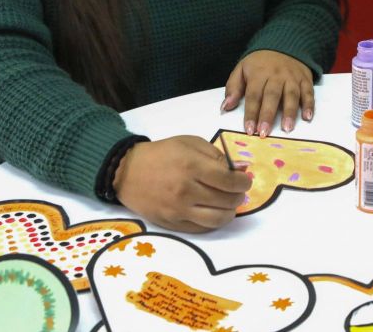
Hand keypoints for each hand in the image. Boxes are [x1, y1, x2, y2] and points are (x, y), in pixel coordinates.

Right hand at [113, 135, 251, 232]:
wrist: (127, 171)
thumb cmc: (162, 153)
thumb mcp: (190, 143)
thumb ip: (217, 155)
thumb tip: (240, 169)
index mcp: (192, 166)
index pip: (229, 181)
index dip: (244, 182)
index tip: (245, 180)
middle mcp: (186, 190)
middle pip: (226, 201)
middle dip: (239, 196)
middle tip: (238, 192)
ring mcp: (178, 210)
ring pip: (217, 220)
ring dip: (230, 213)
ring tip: (229, 205)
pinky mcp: (171, 223)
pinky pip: (201, 229)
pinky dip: (213, 222)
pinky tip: (213, 212)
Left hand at [221, 50, 313, 136]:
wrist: (283, 44)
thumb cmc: (260, 63)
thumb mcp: (241, 69)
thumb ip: (233, 87)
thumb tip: (226, 107)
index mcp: (258, 73)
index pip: (253, 95)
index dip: (251, 113)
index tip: (249, 130)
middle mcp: (276, 75)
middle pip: (272, 96)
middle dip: (268, 115)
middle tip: (264, 132)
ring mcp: (292, 77)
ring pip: (292, 95)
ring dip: (290, 112)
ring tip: (287, 129)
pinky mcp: (305, 79)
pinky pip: (308, 92)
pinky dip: (309, 104)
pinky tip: (308, 117)